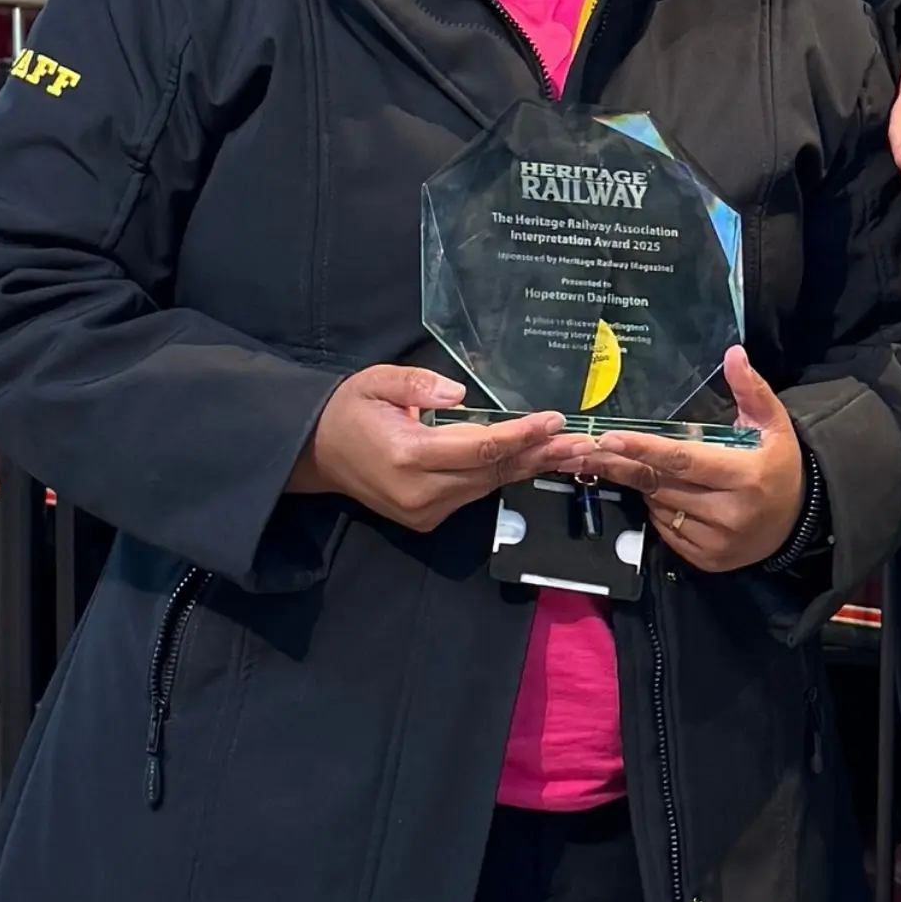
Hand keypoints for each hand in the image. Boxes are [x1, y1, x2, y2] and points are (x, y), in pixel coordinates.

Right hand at [287, 364, 572, 531]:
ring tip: (569, 451)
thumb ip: (417, 384)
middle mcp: (420, 492)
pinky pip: (474, 493)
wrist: (318, 454)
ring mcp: (424, 512)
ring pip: (488, 486)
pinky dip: (503, 476)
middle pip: (491, 472)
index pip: (478, 448)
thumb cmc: (350, 410)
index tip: (554, 421)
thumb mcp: (376, 381)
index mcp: (407, 456)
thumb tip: (460, 394)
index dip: (520, 436)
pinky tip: (533, 461)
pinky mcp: (427, 520)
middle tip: (582, 442)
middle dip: (539, 455)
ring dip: (529, 467)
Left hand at [583, 348, 807, 572]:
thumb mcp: (774, 424)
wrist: (799, 523)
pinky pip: (666, 531)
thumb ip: (751, 390)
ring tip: (645, 467)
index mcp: (745, 476)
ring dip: (645, 487)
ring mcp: (717, 541)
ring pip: (659, 508)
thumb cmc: (780, 466)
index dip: (644, 449)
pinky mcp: (707, 560)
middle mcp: (729, 512)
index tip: (608, 438)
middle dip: (624, 465)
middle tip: (586, 451)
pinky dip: (659, 510)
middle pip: (662, 485)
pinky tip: (668, 495)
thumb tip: (733, 353)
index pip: (684, 460)